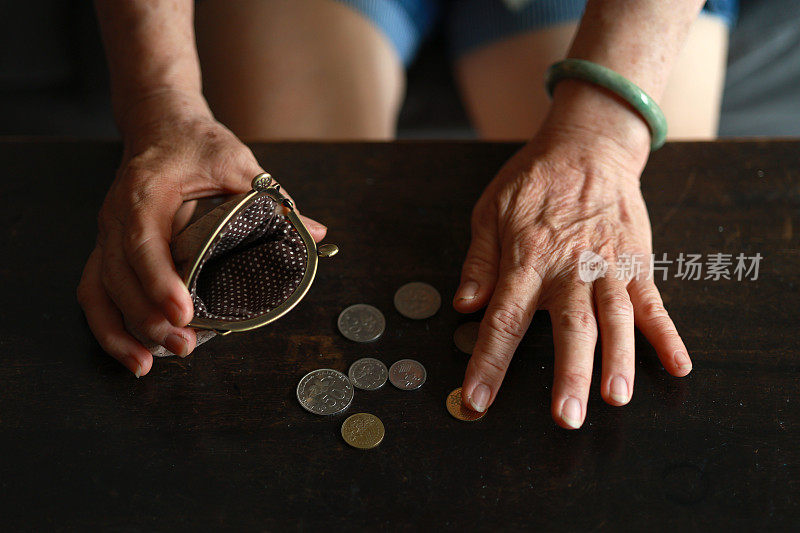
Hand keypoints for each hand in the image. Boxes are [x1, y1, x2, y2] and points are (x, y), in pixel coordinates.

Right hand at [77, 91, 326, 376]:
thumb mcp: (240, 164)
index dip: (160, 281)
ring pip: (99, 290)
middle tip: (184, 346)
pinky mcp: (108, 249)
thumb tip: (317, 234)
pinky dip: (108, 326)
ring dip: (122, 331)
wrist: (161, 125)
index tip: (183, 313)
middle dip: (146, 318)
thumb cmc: (198, 144)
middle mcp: (117, 215)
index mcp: (147, 191)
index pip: (144, 241)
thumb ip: (274, 201)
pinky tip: (133, 354)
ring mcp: (107, 234)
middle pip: (118, 275)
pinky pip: (95, 292)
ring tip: (151, 363)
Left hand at [453, 91, 691, 428]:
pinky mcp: (637, 263)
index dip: (488, 364)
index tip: (477, 401)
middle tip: (566, 416)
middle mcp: (569, 269)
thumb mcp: (491, 212)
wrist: (589, 145)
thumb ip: (479, 262)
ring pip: (616, 320)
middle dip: (569, 374)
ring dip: (619, 361)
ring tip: (617, 398)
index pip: (502, 321)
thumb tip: (463, 306)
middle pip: (570, 328)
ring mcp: (608, 267)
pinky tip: (678, 365)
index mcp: (527, 260)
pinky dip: (667, 335)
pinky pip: (653, 303)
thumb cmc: (534, 180)